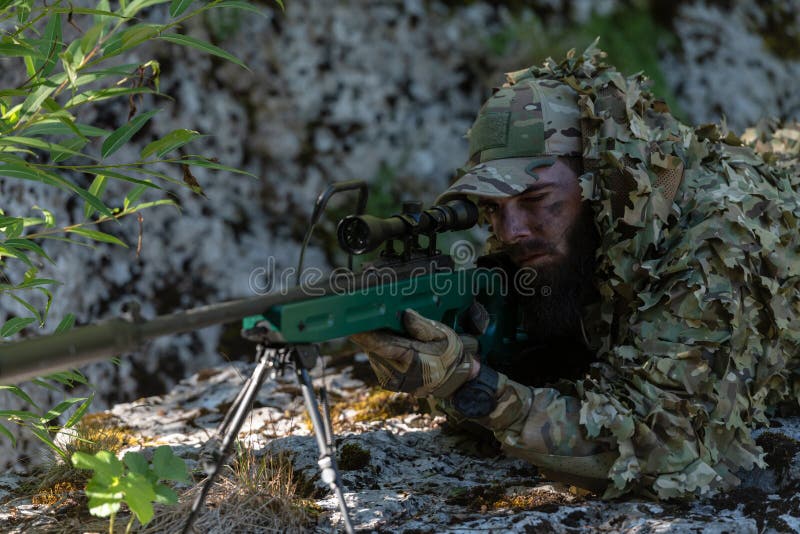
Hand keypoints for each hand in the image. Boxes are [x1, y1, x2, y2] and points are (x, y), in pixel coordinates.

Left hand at [350, 309, 478, 397]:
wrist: (452, 379)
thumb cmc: (448, 355)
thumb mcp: (443, 336)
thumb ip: (422, 326)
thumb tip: (405, 315)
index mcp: (411, 361)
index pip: (380, 345)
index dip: (364, 334)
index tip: (352, 323)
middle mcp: (397, 374)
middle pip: (373, 347)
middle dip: (375, 333)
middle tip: (383, 321)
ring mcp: (390, 380)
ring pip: (373, 353)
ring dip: (378, 342)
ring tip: (398, 337)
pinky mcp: (387, 382)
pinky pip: (377, 360)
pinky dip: (381, 351)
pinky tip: (396, 348)